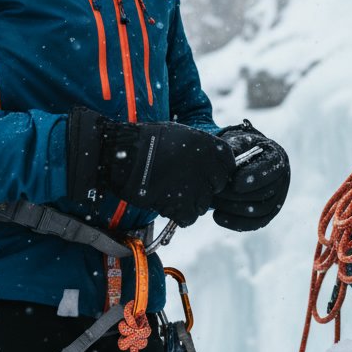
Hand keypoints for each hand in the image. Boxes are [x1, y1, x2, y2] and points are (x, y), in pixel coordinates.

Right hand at [66, 108, 234, 224]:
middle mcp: (207, 166)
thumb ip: (200, 148)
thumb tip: (209, 162)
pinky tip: (165, 202)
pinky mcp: (182, 205)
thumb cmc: (147, 141)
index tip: (204, 173)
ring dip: (189, 203)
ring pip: (203, 205)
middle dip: (203, 188)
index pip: (228, 164)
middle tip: (183, 185)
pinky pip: (188, 217)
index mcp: (209, 146)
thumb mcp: (181, 134)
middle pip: (217, 186)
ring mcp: (196, 187)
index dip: (216, 171)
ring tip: (169, 192)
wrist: (123, 155)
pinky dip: (178, 214)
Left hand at [211, 120, 289, 230]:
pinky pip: (255, 223)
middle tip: (216, 192)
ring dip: (235, 209)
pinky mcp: (267, 214)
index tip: (235, 184)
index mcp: (276, 157)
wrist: (241, 159)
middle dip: (238, 195)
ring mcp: (277, 198)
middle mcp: (281, 179)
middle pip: (265, 192)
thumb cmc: (238, 149)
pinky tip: (217, 216)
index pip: (271, 169)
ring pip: (261, 210)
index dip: (254, 177)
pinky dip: (236, 223)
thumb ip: (234, 148)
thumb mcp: (237, 142)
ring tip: (213, 202)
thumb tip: (228, 161)